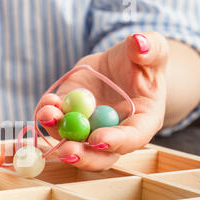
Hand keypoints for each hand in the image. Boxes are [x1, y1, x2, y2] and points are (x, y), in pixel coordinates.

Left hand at [36, 32, 168, 170]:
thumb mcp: (152, 50)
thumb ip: (151, 48)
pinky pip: (56, 124)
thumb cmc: (141, 62)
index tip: (97, 139)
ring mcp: (88, 129)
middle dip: (83, 156)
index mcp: (142, 123)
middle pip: (100, 156)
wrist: (118, 65)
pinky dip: (47, 116)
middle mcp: (114, 134)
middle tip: (66, 151)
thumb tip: (139, 44)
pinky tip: (46, 105)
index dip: (116, 142)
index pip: (132, 138)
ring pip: (72, 143)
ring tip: (48, 115)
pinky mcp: (69, 118)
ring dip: (58, 133)